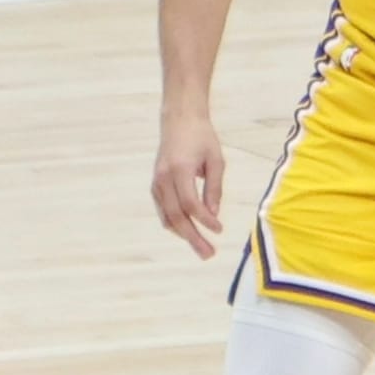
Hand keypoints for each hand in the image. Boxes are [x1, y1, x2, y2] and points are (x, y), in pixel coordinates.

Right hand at [152, 110, 224, 258]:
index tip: (219, 230)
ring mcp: (156, 182)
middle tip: (208, 254)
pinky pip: (163, 210)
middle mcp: (164, 178)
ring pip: (167, 217)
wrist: (179, 120)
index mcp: (180, 170)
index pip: (191, 204)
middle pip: (176, 216)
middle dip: (192, 238)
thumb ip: (215, 188)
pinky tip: (189, 232)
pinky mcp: (155, 185)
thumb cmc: (201, 138)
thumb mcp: (216, 160)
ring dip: (184, 235)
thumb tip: (213, 215)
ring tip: (202, 248)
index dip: (205, 220)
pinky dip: (175, 224)